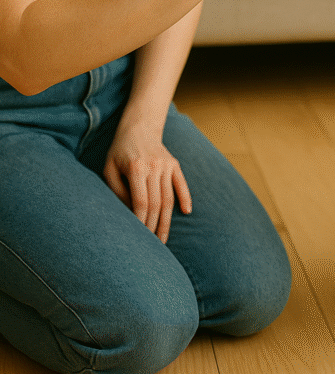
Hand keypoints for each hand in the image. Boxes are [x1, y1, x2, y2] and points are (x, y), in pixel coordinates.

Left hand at [103, 119, 191, 243]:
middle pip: (157, 203)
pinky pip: (181, 184)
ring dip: (167, 220)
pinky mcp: (174, 163)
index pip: (141, 202)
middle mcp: (154, 166)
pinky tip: (187, 212)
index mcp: (136, 168)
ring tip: (163, 238)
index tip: (139, 237)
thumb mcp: (109, 169)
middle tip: (152, 246)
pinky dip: (186, 198)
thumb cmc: (119, 151)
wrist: (139, 127)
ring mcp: (166, 165)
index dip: (141, 222)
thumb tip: (127, 214)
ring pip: (169, 198)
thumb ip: (116, 191)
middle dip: (154, 227)